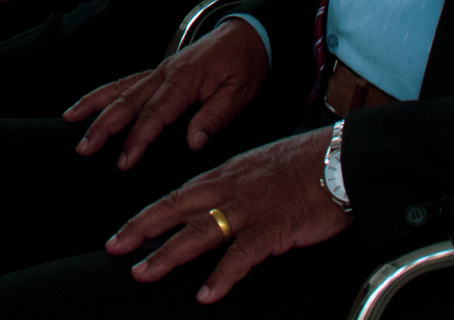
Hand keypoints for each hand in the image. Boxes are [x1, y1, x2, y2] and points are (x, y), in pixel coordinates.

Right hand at [66, 18, 269, 168]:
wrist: (246, 34)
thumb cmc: (244, 63)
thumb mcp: (240, 92)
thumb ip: (215, 117)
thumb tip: (193, 142)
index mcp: (184, 80)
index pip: (154, 114)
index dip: (137, 139)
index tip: (124, 161)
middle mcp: (165, 73)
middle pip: (127, 101)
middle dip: (102, 126)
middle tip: (85, 148)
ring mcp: (158, 71)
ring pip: (119, 88)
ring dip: (93, 105)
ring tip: (70, 120)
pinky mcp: (158, 72)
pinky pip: (125, 82)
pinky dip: (103, 92)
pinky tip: (88, 103)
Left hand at [105, 128, 349, 303]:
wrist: (339, 159)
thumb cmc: (303, 164)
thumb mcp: (256, 167)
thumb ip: (230, 186)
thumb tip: (210, 205)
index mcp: (224, 175)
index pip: (175, 196)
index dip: (146, 215)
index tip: (123, 232)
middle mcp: (229, 190)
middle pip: (175, 210)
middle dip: (141, 230)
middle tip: (114, 247)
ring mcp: (249, 209)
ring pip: (199, 232)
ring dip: (168, 254)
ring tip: (143, 272)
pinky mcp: (273, 229)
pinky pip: (242, 255)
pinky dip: (222, 275)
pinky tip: (206, 293)